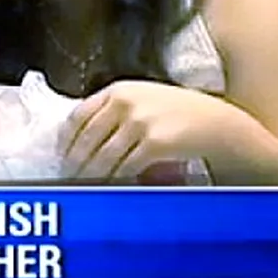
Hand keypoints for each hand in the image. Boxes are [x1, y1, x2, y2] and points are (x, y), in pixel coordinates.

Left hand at [59, 80, 245, 181]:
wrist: (215, 122)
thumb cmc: (176, 113)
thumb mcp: (140, 100)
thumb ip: (111, 112)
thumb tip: (78, 140)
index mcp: (117, 90)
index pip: (78, 115)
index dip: (66, 139)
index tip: (61, 155)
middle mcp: (125, 102)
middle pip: (87, 138)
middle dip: (75, 162)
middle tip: (68, 177)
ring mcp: (140, 121)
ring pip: (103, 155)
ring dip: (91, 174)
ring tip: (84, 185)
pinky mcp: (155, 143)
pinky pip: (125, 166)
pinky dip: (115, 178)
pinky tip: (111, 186)